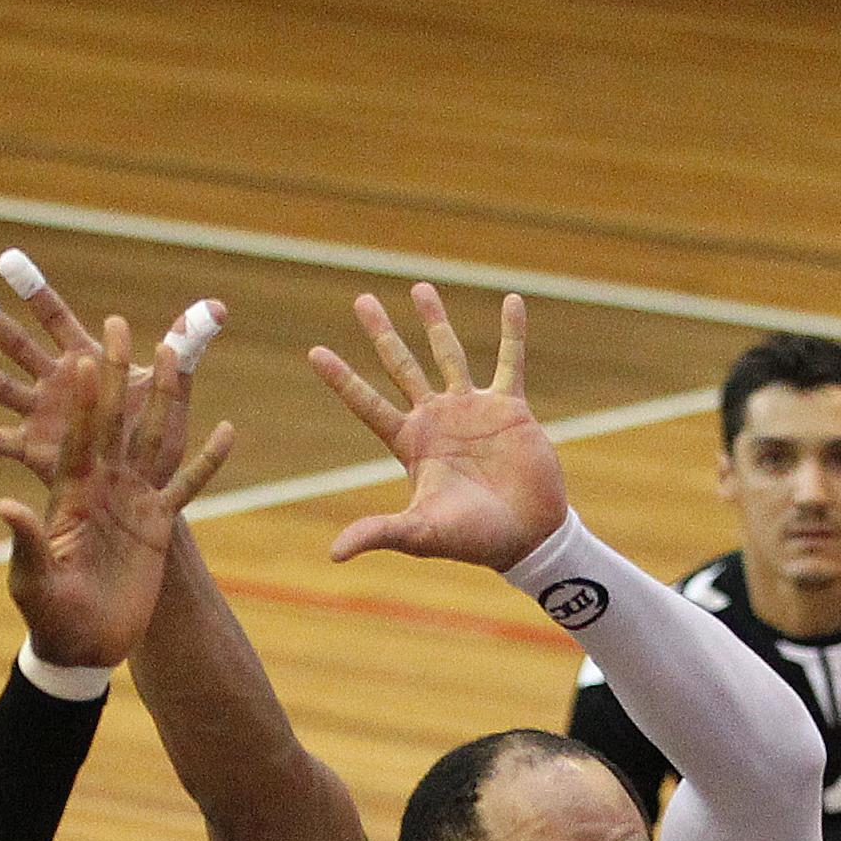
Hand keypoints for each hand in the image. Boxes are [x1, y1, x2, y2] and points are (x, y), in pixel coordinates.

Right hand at [0, 245, 230, 499]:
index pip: (56, 317)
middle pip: (18, 344)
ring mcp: (41, 417)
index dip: (33, 288)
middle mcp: (57, 384)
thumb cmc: (157, 435)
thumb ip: (187, 348)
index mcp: (87, 362)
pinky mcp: (33, 452)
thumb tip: (214, 308)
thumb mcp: (173, 392)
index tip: (6, 258)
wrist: (144, 486)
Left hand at [0, 287, 234, 667]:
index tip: (83, 357)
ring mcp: (131, 501)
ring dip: (166, 399)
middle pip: (114, 421)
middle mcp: (101, 487)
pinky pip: (189, 487)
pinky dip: (209, 462)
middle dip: (118, 375)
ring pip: (155, 440)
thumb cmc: (47, 616)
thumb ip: (25, 541)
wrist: (80, 648)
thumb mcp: (32, 580)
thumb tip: (5, 503)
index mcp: (68, 494)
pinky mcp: (158, 525)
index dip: (79, 400)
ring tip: (176, 354)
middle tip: (122, 326)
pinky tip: (228, 431)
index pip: (75, 437)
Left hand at [309, 285, 571, 569]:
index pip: (367, 404)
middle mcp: (436, 419)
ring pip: (447, 353)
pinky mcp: (509, 407)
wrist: (526, 536)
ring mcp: (472, 408)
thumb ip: (380, 533)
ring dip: (434, 320)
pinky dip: (511, 333)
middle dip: (381, 333)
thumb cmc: (471, 539)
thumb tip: (335, 553)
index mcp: (410, 444)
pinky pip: (509, 361)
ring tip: (418, 287)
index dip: (341, 379)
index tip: (313, 351)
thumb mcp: (421, 534)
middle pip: (400, 365)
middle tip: (361, 299)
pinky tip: (510, 301)